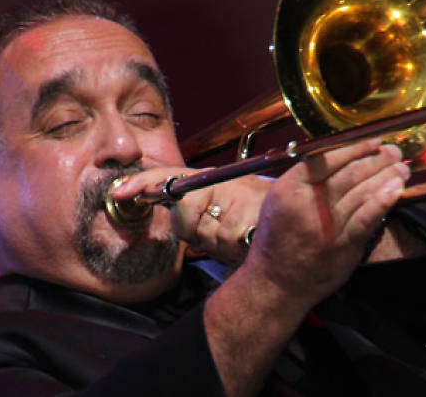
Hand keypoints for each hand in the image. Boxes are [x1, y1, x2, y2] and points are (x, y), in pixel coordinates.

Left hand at [112, 168, 271, 265]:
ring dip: (218, 242)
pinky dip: (234, 247)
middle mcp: (221, 185)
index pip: (171, 177)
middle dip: (197, 230)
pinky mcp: (243, 222)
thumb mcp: (229, 199)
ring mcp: (234, 202)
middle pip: (184, 218)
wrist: (305, 215)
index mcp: (214, 177)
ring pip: (203, 235)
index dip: (143, 183)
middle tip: (225, 224)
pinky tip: (249, 238)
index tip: (120, 192)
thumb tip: (170, 205)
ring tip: (242, 231)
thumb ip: (198, 203)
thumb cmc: (261, 212)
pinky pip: (223, 243)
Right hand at [245, 137, 409, 304]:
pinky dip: (383, 201)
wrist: (275, 283)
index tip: (372, 141)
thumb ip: (303, 180)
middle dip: (376, 159)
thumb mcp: (277, 201)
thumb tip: (338, 158)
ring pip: (362, 192)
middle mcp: (308, 204)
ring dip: (385, 176)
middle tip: (392, 152)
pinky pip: (367, 218)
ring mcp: (327, 226)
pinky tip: (396, 189)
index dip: (354, 147)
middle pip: (349, 173)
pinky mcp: (343, 246)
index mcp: (289, 188)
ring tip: (400, 168)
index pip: (326, 158)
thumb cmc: (276, 241)